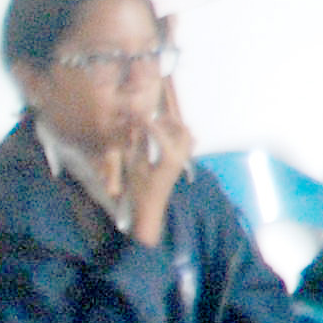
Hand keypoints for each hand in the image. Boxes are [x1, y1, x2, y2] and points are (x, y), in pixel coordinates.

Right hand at [118, 86, 195, 247]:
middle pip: (182, 129)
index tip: (136, 115)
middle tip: (151, 118)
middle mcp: (180, 156)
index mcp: (168, 157)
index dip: (146, 121)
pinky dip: (178, 134)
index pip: (159, 131)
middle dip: (168, 120)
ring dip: (174, 126)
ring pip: (187, 135)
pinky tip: (163, 135)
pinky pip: (187, 143)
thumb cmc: (139, 189)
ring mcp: (183, 160)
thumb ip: (139, 144)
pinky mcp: (181, 163)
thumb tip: (138, 125)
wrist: (150, 208)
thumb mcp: (135, 165)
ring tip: (157, 125)